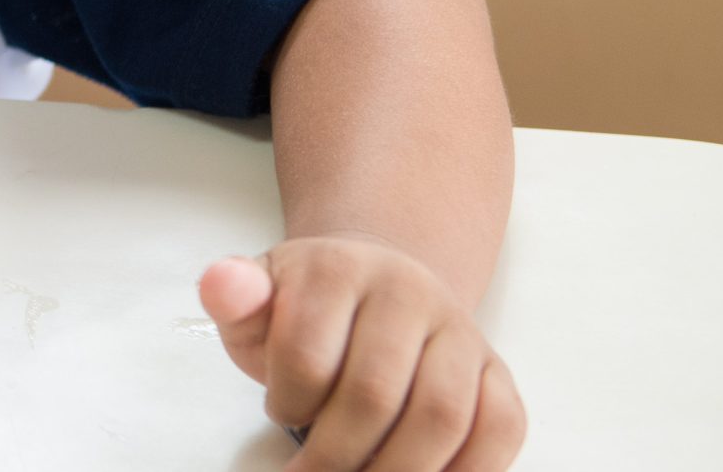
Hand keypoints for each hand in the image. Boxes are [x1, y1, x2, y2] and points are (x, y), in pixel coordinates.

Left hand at [199, 235, 525, 470]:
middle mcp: (407, 292)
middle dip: (337, 457)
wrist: (375, 283)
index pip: (307, 355)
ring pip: (442, 416)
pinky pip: (501, 428)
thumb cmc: (305, 309)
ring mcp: (458, 332)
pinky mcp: (496, 371)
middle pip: (375, 393)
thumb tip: (222, 284)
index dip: (287, 404)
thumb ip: (234, 298)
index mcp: (336, 269)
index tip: (278, 416)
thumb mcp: (258, 298)